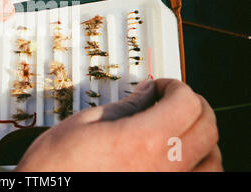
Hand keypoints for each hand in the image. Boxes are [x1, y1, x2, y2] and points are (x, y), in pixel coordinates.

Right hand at [16, 79, 221, 171]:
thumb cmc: (55, 167)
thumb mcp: (85, 124)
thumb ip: (125, 106)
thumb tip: (147, 92)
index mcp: (142, 142)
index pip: (187, 103)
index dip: (175, 86)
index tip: (162, 86)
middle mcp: (162, 168)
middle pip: (207, 128)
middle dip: (193, 105)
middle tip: (171, 100)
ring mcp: (164, 186)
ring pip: (212, 160)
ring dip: (202, 137)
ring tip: (179, 127)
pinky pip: (199, 181)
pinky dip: (198, 165)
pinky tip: (178, 158)